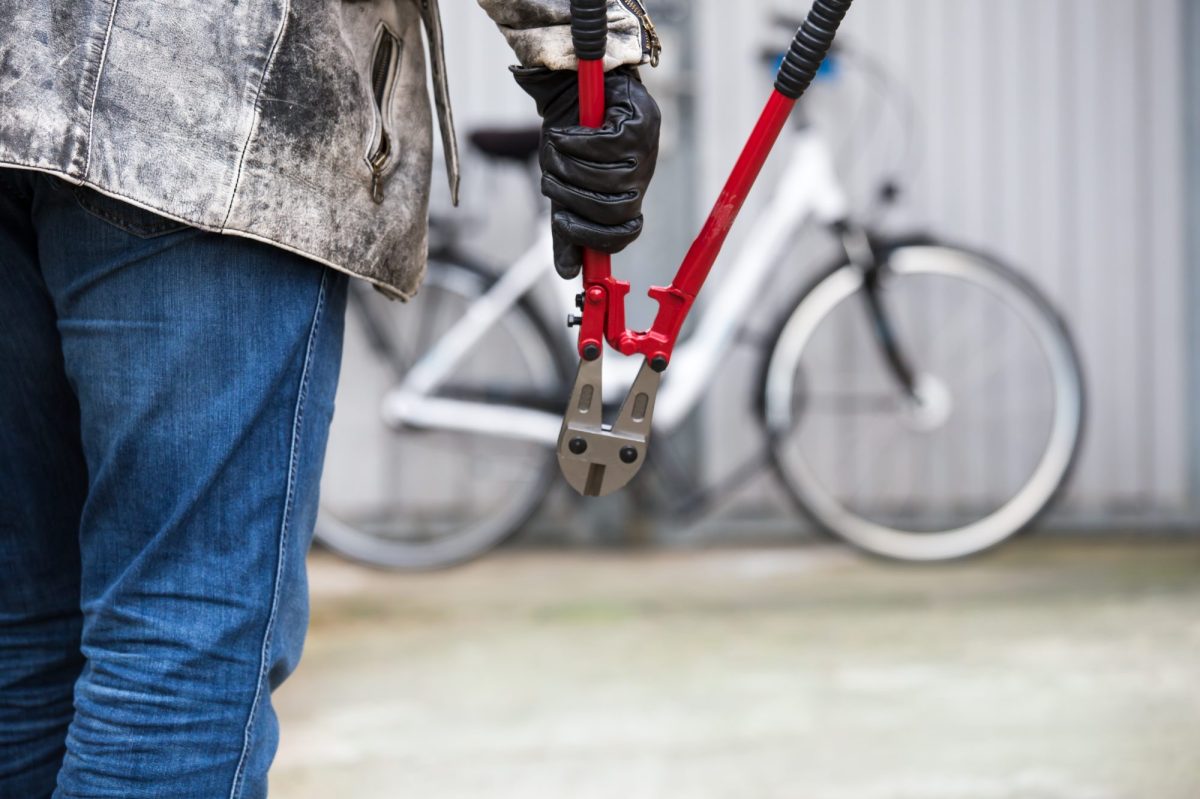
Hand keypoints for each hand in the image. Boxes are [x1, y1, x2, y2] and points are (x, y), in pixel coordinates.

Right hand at [513, 66, 660, 278]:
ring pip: (608, 178)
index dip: (595, 237)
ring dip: (570, 165)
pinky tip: (565, 132)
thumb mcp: (563, 185)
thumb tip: (567, 273)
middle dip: (573, 197)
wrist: (572, 84)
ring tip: (555, 148)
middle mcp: (641, 174)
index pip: (624, 232)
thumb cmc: (569, 136)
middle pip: (613, 209)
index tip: (565, 223)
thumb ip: (566, 226)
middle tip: (550, 179)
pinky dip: (577, 141)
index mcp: (627, 194)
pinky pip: (606, 146)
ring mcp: (646, 149)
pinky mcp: (641, 121)